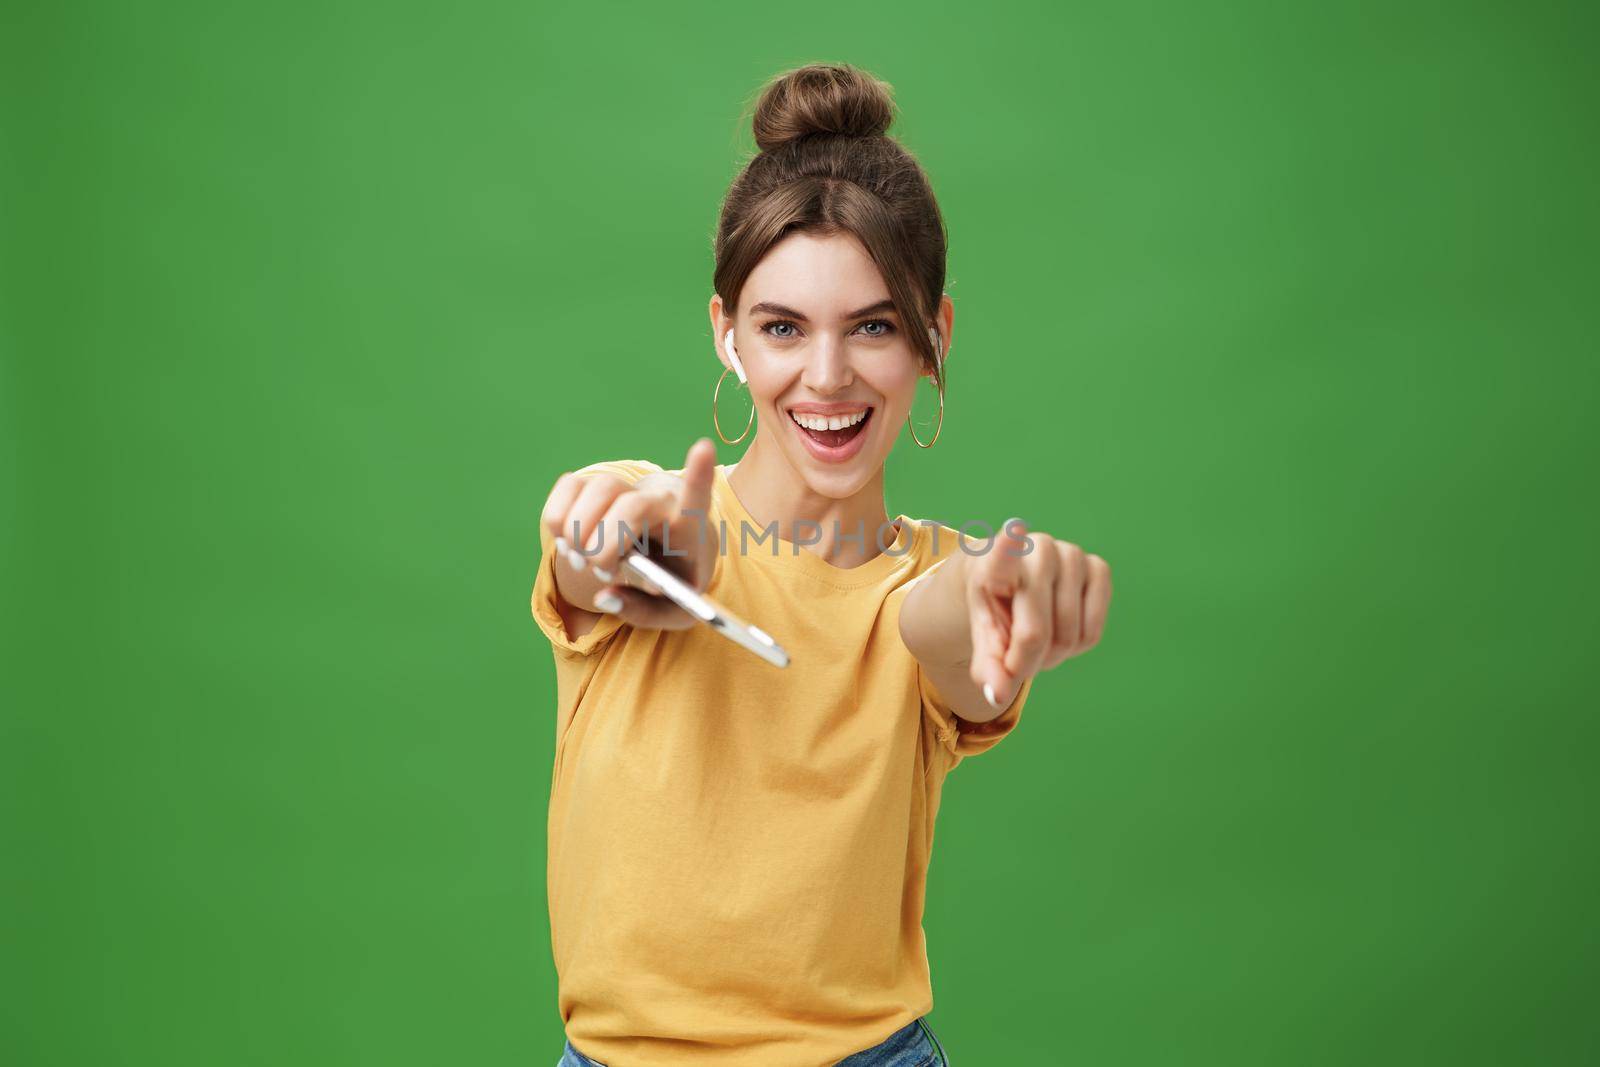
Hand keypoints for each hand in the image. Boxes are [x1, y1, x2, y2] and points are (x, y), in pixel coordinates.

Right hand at [540, 438, 718, 629]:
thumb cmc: (674, 582)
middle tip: (601, 573)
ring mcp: (627, 487)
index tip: (703, 448)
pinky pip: (569, 486)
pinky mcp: (595, 485)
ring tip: (582, 562)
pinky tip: (568, 544)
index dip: (699, 473)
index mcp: (690, 527)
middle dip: (605, 547)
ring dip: (579, 532)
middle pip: (631, 506)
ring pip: (599, 490)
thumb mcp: (673, 613)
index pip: (698, 495)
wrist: (664, 557)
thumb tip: (605, 596)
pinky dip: (558, 518)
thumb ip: (643, 612)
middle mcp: (660, 498)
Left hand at [964, 518, 1112, 707]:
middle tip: (1015, 660)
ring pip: (1069, 637)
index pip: (1004, 549)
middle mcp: (1036, 548)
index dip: (1009, 545)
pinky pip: (1092, 632)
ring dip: (1051, 657)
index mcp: (996, 558)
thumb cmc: (995, 607)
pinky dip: (1076, 647)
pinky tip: (1061, 630)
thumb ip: (987, 665)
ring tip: (1035, 641)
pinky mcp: (1098, 567)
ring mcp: (1072, 554)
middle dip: (1026, 662)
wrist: (1013, 581)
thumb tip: (998, 696)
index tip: (1013, 532)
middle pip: (1036, 634)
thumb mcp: (982, 634)